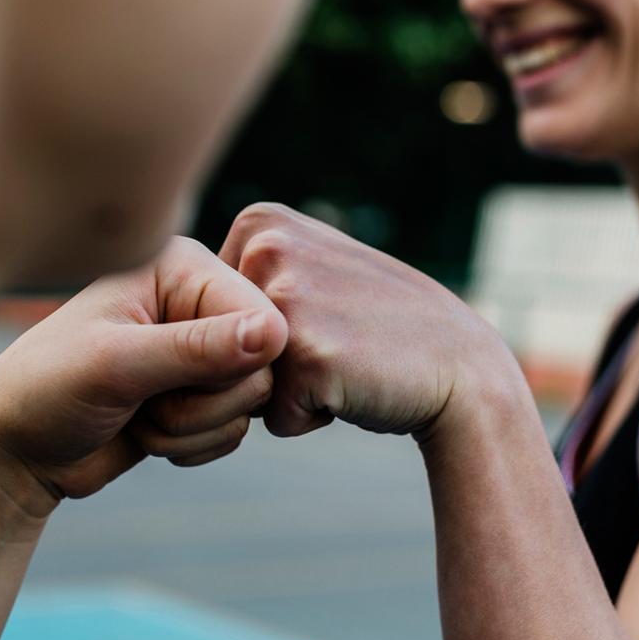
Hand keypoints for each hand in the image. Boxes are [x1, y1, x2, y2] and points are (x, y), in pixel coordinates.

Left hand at [0, 237, 289, 526]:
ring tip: (136, 414)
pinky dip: (192, 445)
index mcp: (180, 268)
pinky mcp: (197, 396)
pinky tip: (145, 432)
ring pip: (248, 407)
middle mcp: (197, 302)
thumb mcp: (116, 364)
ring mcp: (199, 351)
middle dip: (201, 405)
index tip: (170, 379)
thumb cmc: (46, 390)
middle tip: (145, 401)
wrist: (14, 450)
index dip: (229, 367)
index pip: (262, 319)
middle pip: (262, 368)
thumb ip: (196, 349)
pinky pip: (234, 431)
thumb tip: (275, 334)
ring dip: (191, 429)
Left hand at [219, 204, 522, 442]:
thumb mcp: (311, 269)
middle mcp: (264, 248)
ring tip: (341, 362)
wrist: (462, 366)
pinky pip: (273, 417)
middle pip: (216, 346)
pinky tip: (352, 386)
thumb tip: (177, 300)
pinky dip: (307, 417)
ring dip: (286, 392)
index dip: (259, 336)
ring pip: (240, 382)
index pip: (206, 312)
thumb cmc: (380, 330)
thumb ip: (251, 271)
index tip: (318, 315)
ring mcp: (283, 299)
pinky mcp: (302, 355)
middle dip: (267, 366)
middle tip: (334, 341)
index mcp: (259, 222)